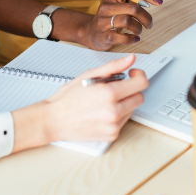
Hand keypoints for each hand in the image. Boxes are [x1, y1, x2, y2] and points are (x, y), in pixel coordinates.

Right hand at [11, 55, 147, 152]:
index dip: (139, 75)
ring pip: (132, 109)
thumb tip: (130, 59)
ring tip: (105, 100)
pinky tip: (102, 111)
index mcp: (109, 94)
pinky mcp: (112, 135)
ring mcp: (114, 126)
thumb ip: (113, 67)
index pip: (141, 83)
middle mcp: (114, 111)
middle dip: (131, 90)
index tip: (132, 74)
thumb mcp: (89, 75)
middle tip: (116, 86)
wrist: (54, 120)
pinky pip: (124, 121)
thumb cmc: (68, 98)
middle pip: (140, 97)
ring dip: (124, 102)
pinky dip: (118, 114)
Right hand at [83, 0, 162, 50]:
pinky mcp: (103, 36)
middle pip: (133, 8)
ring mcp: (103, 21)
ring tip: (139, 30)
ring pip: (127, 22)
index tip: (159, 2)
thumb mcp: (119, 1)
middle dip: (146, 17)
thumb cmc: (111, 15)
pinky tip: (135, 38)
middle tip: (149, 24)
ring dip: (138, 28)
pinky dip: (131, 39)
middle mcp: (105, 6)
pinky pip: (121, 37)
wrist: (92, 32)